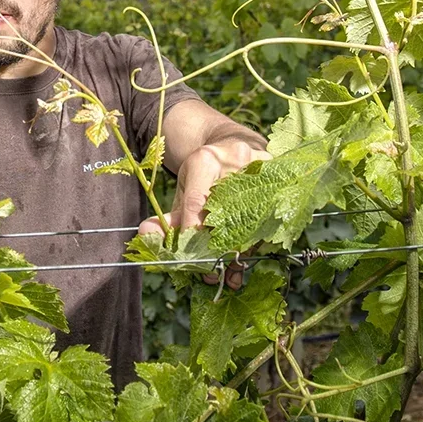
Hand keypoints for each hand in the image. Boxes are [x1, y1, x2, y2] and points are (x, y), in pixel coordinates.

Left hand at [137, 139, 270, 287]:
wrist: (232, 146)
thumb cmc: (205, 173)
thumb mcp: (184, 190)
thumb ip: (167, 218)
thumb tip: (145, 235)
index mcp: (204, 160)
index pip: (197, 202)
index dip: (193, 233)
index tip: (191, 259)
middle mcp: (234, 160)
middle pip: (226, 213)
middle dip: (217, 249)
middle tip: (209, 274)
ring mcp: (260, 167)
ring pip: (251, 219)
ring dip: (238, 253)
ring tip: (227, 275)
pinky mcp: (277, 178)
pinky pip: (268, 217)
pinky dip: (254, 245)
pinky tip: (243, 265)